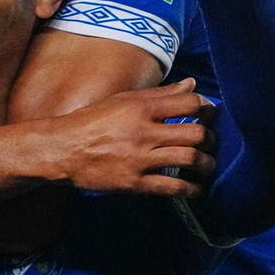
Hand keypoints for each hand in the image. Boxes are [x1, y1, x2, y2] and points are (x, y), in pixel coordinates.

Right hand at [58, 79, 216, 195]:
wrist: (63, 149)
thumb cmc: (92, 121)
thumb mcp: (123, 99)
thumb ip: (160, 94)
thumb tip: (191, 85)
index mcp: (141, 108)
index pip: (189, 104)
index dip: (207, 109)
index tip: (210, 114)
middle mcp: (144, 132)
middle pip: (195, 134)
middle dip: (211, 139)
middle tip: (211, 142)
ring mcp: (140, 159)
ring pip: (189, 159)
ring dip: (206, 164)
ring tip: (207, 165)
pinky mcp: (135, 183)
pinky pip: (172, 187)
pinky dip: (191, 189)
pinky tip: (196, 188)